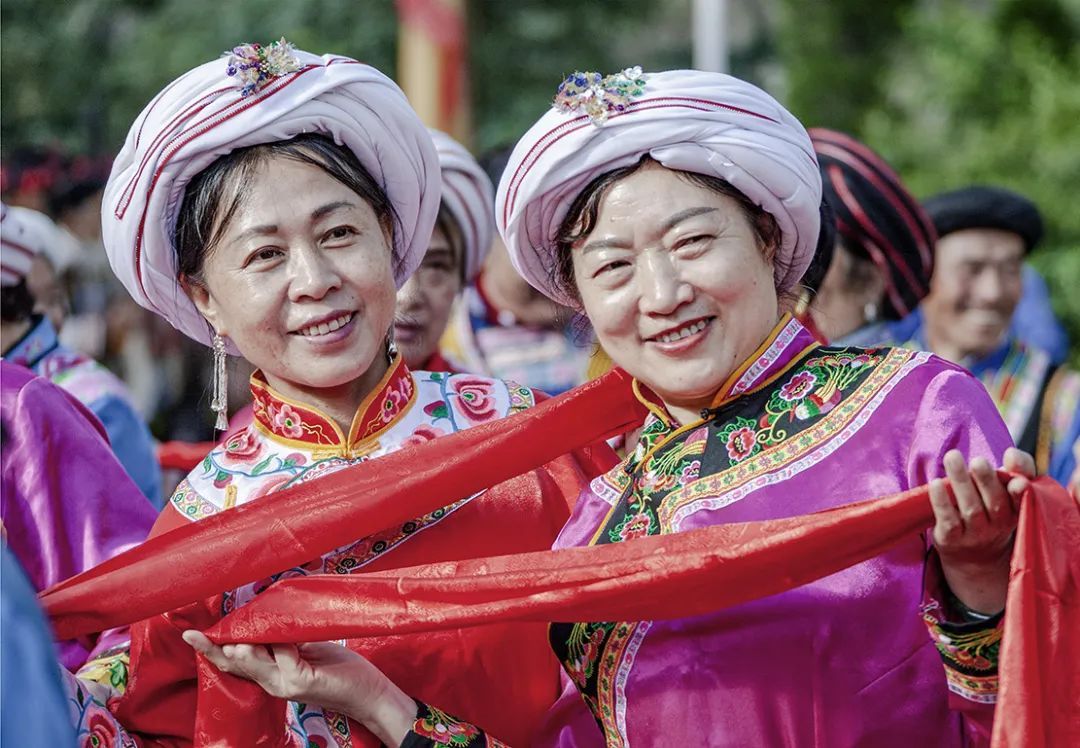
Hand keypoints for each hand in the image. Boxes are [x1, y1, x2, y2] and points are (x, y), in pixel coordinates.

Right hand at [182, 631, 415, 743]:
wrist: (367, 691)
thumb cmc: (338, 667)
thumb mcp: (304, 647)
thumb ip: (282, 638)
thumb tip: (263, 615)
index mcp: (269, 673)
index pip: (233, 661)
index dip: (212, 648)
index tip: (191, 635)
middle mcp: (272, 682)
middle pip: (236, 664)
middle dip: (216, 648)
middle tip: (196, 635)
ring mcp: (286, 683)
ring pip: (256, 662)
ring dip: (245, 648)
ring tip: (232, 639)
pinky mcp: (302, 680)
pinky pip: (285, 656)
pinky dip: (281, 643)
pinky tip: (279, 632)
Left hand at [928, 448, 1034, 613]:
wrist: (974, 557)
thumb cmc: (992, 512)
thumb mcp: (1008, 493)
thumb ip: (1017, 469)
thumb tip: (1012, 455)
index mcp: (1016, 511)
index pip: (1023, 501)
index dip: (1021, 492)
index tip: (1018, 481)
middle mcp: (998, 525)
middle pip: (994, 502)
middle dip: (986, 480)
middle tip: (978, 461)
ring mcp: (975, 534)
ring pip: (970, 509)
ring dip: (961, 482)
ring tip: (952, 457)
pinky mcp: (951, 539)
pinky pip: (948, 520)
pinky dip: (942, 502)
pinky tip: (935, 484)